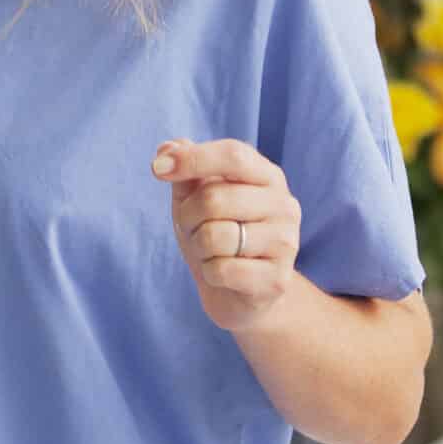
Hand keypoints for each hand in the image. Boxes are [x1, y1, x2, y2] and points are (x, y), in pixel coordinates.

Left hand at [152, 138, 300, 330]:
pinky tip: (221, 275)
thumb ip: (186, 171)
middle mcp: (284, 205)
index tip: (157, 169)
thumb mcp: (197, 199)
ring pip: (215, 236)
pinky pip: (222, 270)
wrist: (241, 295)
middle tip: (192, 228)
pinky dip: (209, 273)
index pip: (233, 154)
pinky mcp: (276, 279)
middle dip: (187, 216)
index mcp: (267, 176)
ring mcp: (285, 243)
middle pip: (215, 198)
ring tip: (210, 252)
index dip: (193, 158)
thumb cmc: (218, 236)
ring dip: (198, 247)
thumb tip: (167, 148)